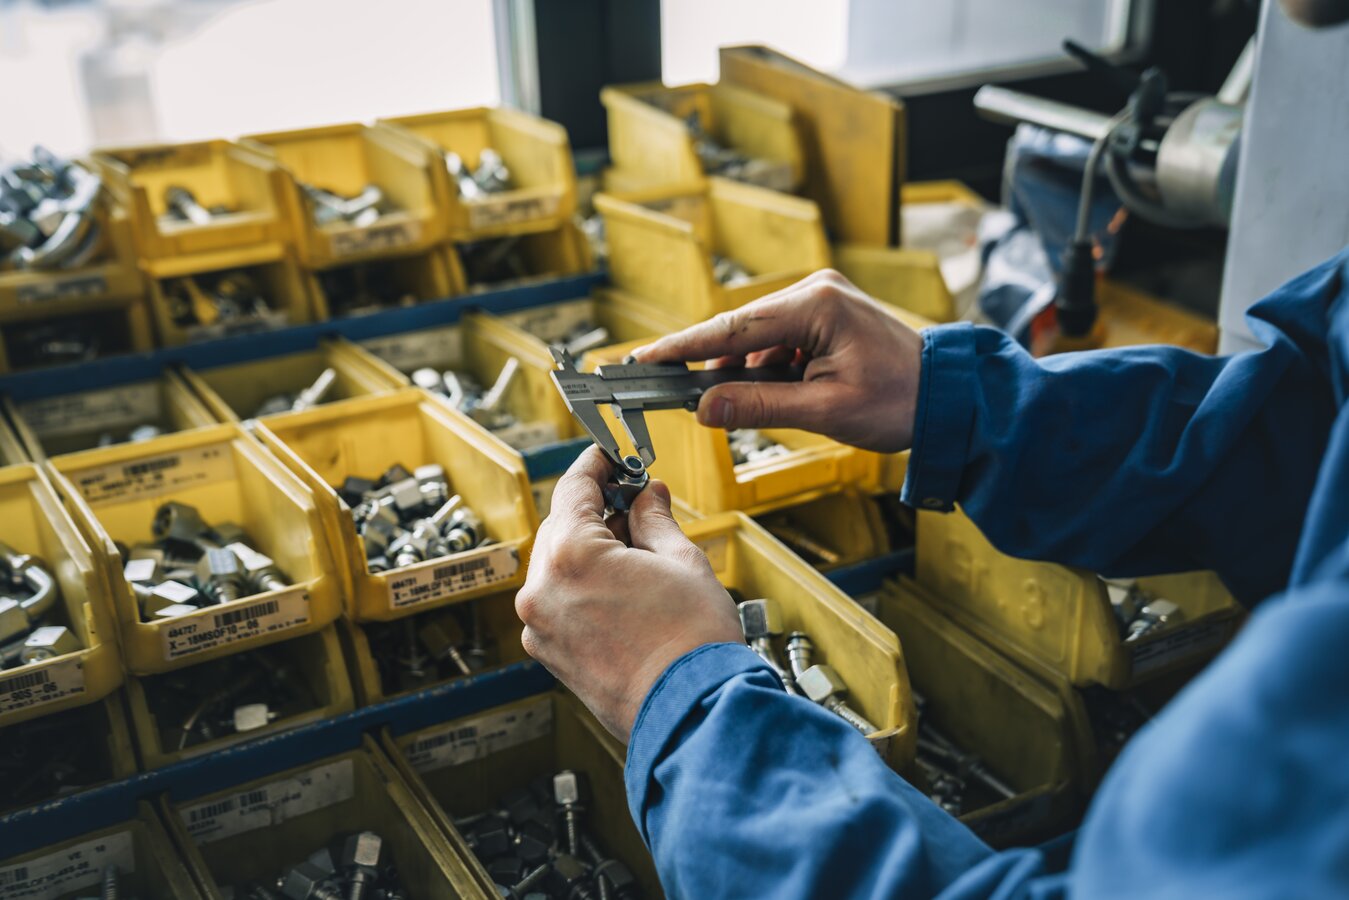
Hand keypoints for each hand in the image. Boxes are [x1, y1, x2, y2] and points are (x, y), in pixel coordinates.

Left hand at [515, 446, 742, 742]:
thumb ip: (654, 519)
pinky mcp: (551, 655)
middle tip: (635, 502)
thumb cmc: (691, 645)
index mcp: (570, 556)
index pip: (573, 489)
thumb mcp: (681, 560)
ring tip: (639, 548)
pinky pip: (561, 602)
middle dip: (598, 512)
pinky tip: (624, 584)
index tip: (609, 457)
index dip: (596, 466)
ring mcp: (542, 627)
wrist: (692, 712)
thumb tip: (647, 497)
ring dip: (592, 550)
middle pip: (562, 527)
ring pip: (558, 566)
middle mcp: (543, 590)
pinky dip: (585, 585)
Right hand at [633, 269, 924, 452]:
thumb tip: (704, 409)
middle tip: (671, 391)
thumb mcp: (825, 410)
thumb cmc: (901, 401)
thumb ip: (760, 407)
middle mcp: (815, 291)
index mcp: (816, 305)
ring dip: (747, 376)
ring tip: (757, 407)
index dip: (683, 346)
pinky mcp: (825, 317)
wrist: (951, 397)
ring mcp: (821, 301)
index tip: (643, 358)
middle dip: (711, 367)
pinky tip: (780, 395)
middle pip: (741, 332)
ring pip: (758, 342)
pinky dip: (769, 371)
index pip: (733, 329)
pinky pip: (779, 344)